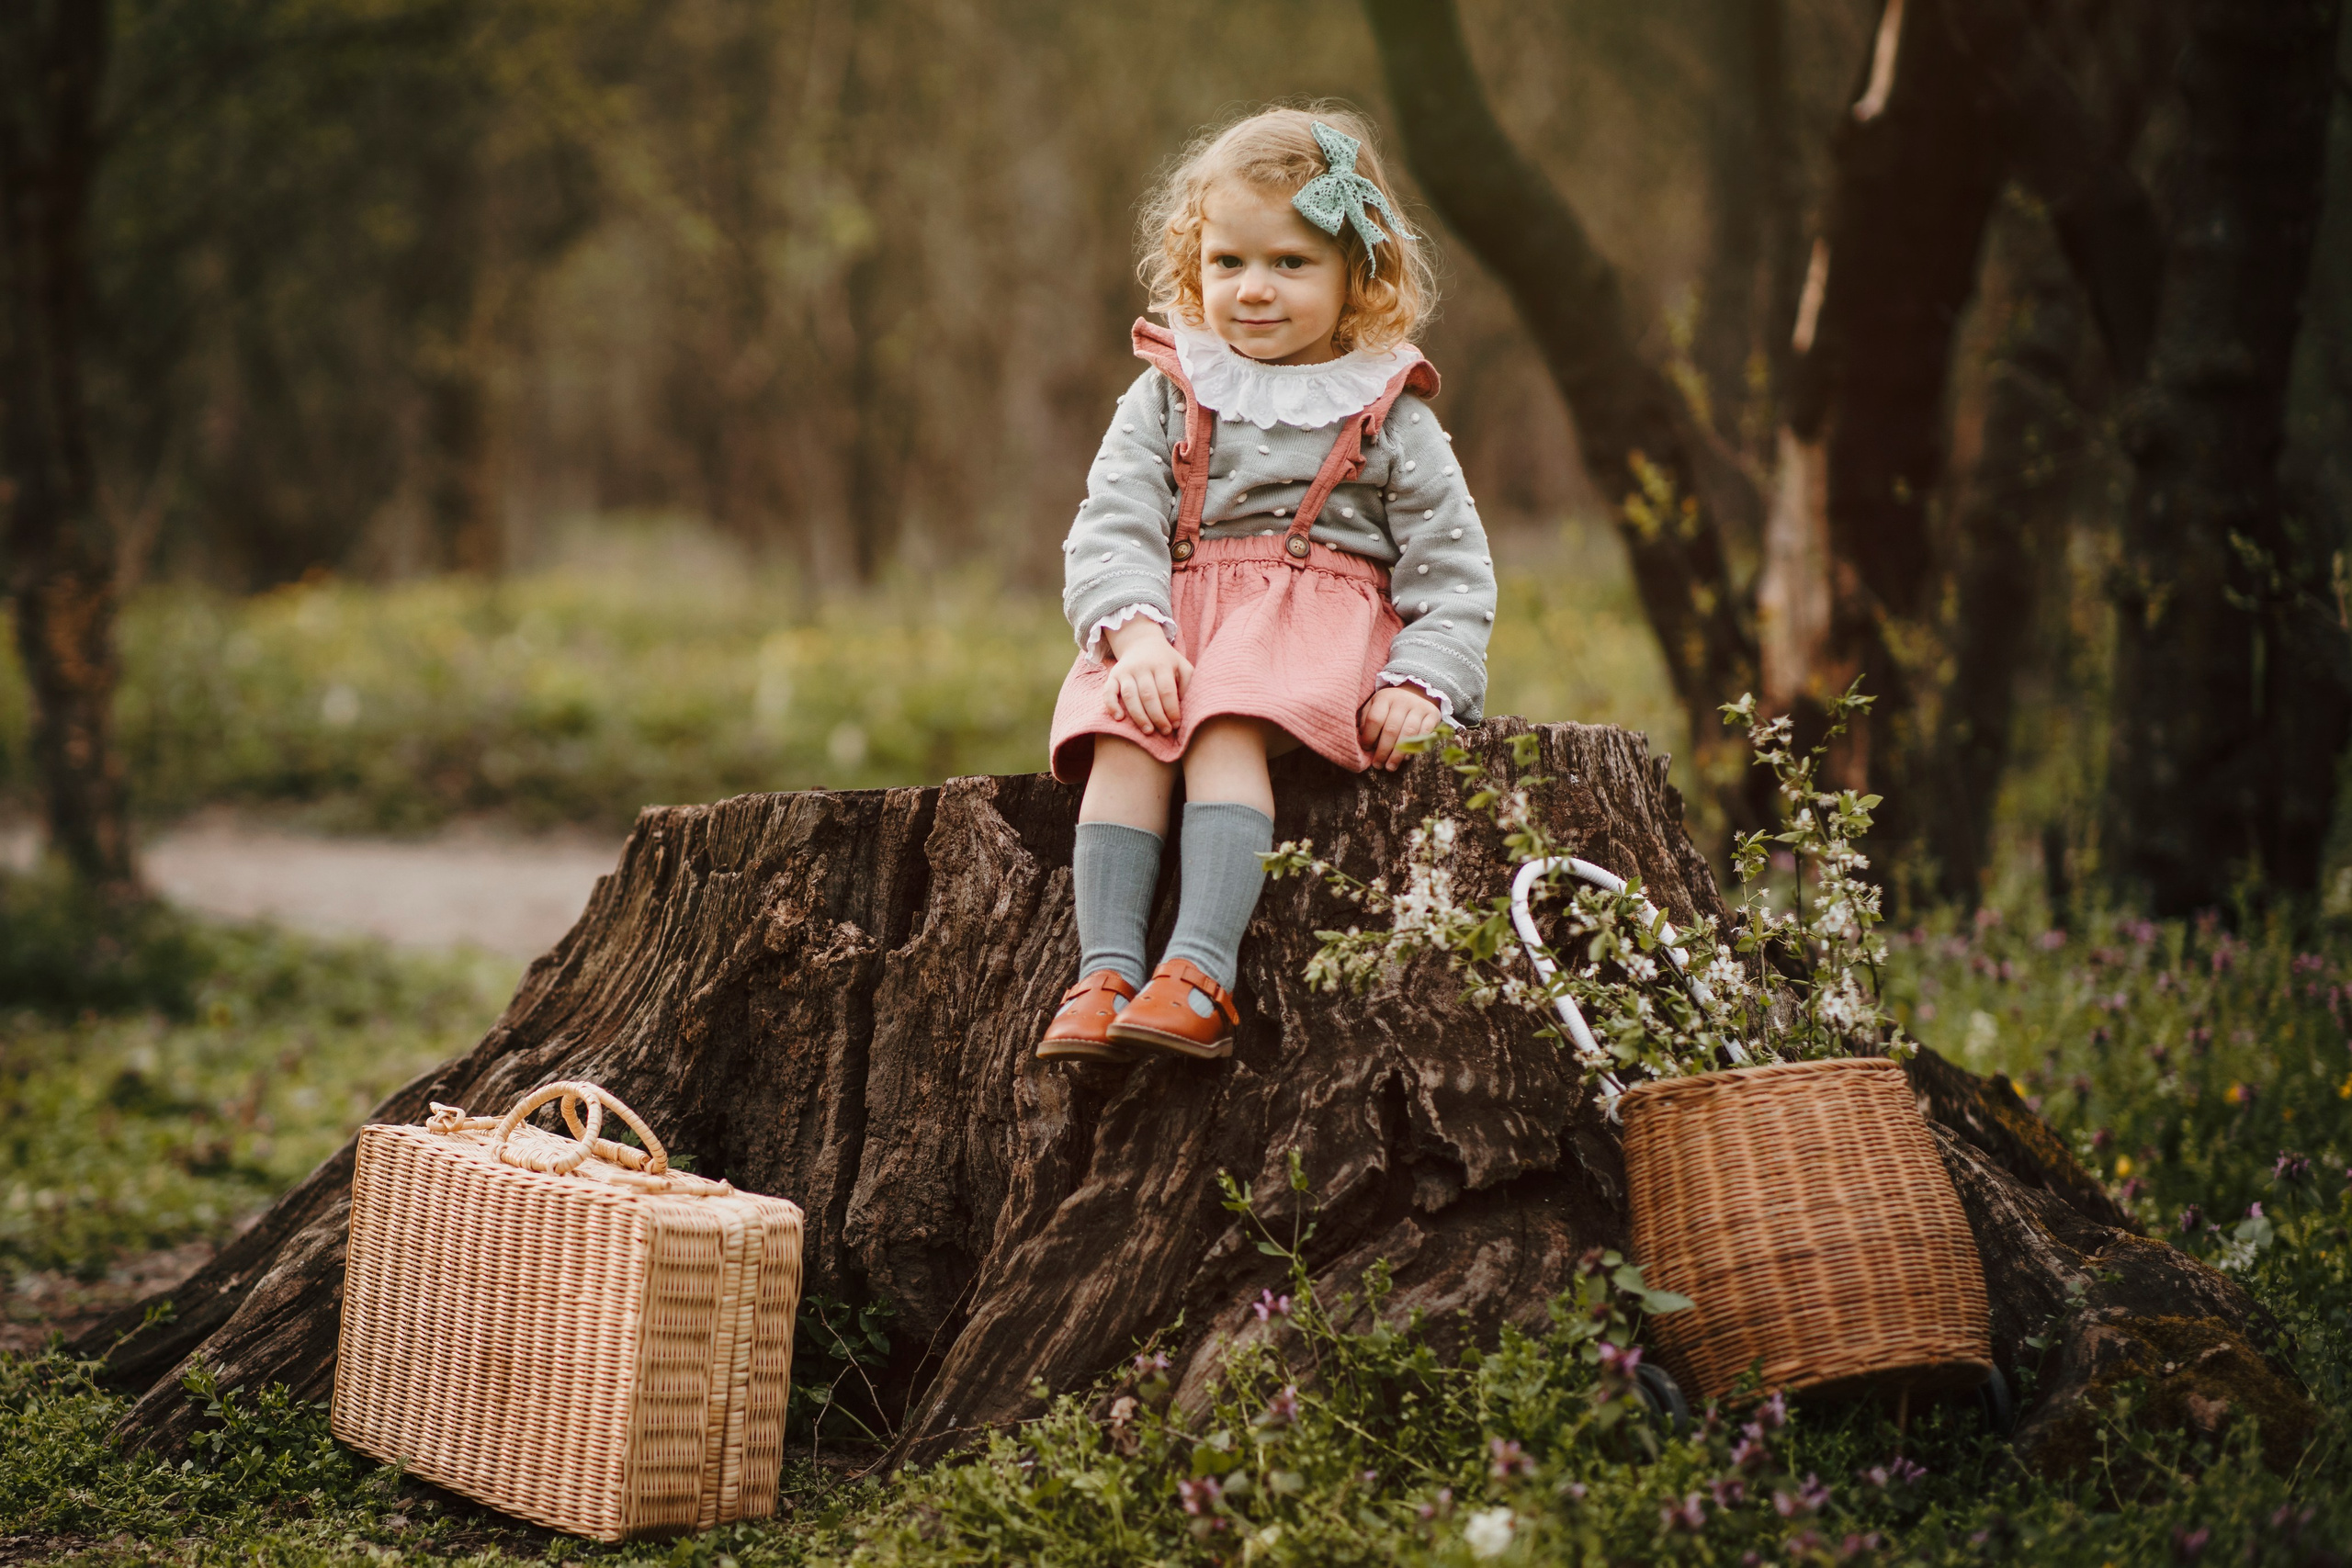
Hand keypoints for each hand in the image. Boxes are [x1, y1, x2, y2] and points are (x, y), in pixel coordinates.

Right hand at [1102, 618, 1192, 735]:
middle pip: (1149, 695)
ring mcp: (1126, 671)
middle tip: (1165, 731)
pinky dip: (1111, 705)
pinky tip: (1119, 718)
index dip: (1172, 710)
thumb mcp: (1181, 665)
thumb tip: (1183, 706)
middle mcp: (1142, 667)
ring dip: (1139, 716)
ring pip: (1130, 696)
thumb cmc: (1165, 660)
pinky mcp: (1113, 675)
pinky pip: (1108, 691)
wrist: (1141, 642)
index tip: (1176, 724)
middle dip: (1158, 716)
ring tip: (1148, 731)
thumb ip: (1188, 682)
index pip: (1167, 691)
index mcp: (1161, 664)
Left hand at [1359, 685, 1440, 770]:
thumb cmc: (1391, 705)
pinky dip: (1415, 749)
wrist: (1418, 692)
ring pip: (1408, 734)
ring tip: (1390, 766)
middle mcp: (1403, 700)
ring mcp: (1419, 707)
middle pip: (1391, 729)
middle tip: (1378, 765)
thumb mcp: (1376, 705)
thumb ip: (1367, 720)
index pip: (1375, 719)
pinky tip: (1405, 758)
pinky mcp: (1433, 715)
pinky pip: (1424, 735)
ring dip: (1398, 754)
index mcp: (1385, 697)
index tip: (1366, 749)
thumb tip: (1362, 741)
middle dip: (1383, 750)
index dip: (1369, 737)